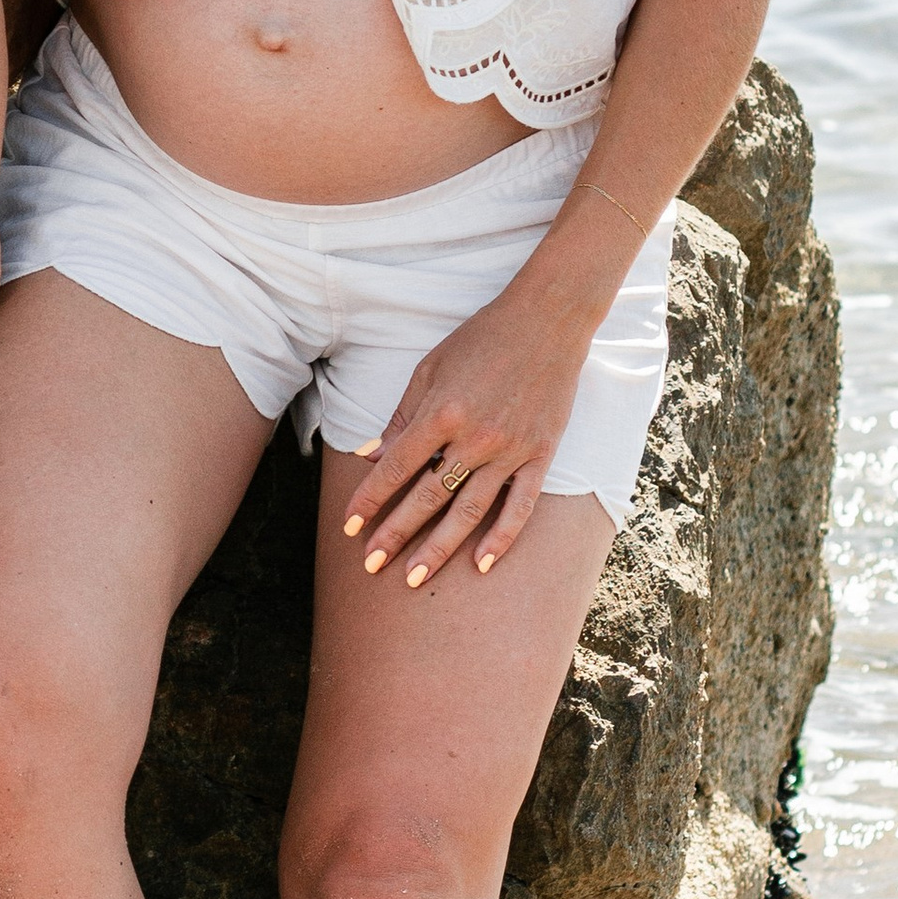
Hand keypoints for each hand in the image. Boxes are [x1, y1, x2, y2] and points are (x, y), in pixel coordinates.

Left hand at [339, 284, 596, 585]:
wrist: (547, 320)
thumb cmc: (481, 339)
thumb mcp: (430, 368)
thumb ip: (401, 417)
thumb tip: (368, 455)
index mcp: (441, 412)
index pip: (396, 468)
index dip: (370, 499)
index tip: (350, 526)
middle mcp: (474, 437)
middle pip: (427, 497)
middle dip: (395, 534)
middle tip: (371, 565)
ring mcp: (510, 450)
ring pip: (469, 511)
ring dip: (439, 548)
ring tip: (415, 578)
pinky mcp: (541, 455)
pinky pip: (520, 505)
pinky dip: (502, 537)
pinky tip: (481, 564)